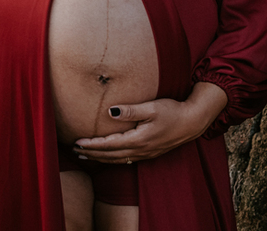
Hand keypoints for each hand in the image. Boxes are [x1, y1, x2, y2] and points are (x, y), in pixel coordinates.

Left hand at [73, 82, 226, 163]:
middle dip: (92, 154)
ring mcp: (146, 153)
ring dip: (100, 158)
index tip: (77, 142)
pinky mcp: (150, 152)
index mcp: (138, 139)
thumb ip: (130, 111)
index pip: (109, 145)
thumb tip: (110, 112)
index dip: (92, 145)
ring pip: (118, 160)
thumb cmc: (172, 111)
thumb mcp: (151, 108)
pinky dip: (113, 159)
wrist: (192, 122)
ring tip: (85, 156)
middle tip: (74, 151)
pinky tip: (107, 157)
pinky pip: (126, 159)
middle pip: (110, 155)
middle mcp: (140, 150)